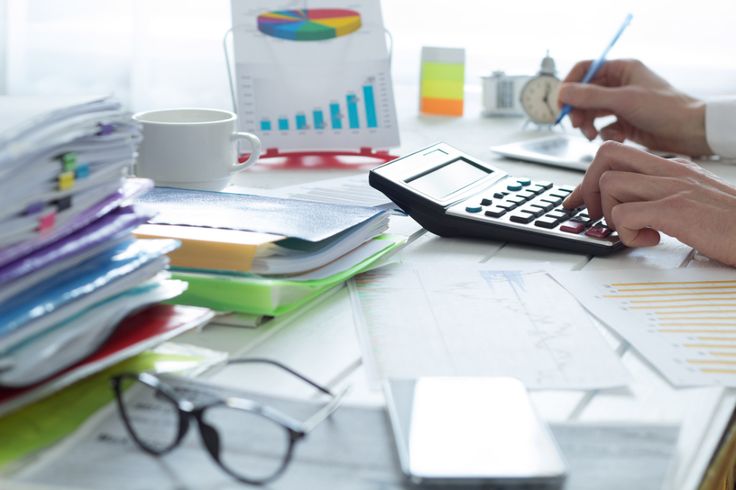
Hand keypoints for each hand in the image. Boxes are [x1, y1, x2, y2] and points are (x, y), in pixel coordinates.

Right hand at [559, 59, 710, 156]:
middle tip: (576, 124)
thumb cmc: (665, 108)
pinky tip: (617, 137)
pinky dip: (605, 133)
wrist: (689, 131)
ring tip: (591, 135)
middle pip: (584, 94)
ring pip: (591, 112)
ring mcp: (621, 103)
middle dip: (578, 110)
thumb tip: (563, 92)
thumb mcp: (623, 100)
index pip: (584, 70)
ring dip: (587, 125)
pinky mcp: (624, 121)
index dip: (569, 85)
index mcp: (621, 69)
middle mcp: (619, 84)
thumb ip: (590, 96)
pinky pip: (603, 126)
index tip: (561, 103)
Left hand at [563, 141, 735, 265]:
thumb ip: (663, 200)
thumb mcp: (693, 202)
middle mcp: (670, 170)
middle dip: (588, 186)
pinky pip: (624, 214)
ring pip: (609, 183)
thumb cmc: (732, 225)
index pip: (618, 154)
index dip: (589, 178)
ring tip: (634, 229)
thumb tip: (629, 212)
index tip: (579, 201)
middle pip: (605, 155)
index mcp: (673, 167)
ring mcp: (672, 187)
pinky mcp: (675, 210)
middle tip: (598, 215)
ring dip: (610, 212)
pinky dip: (627, 233)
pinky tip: (651, 240)